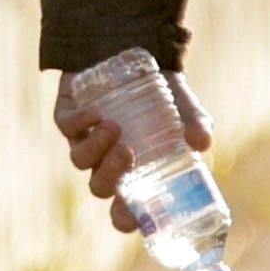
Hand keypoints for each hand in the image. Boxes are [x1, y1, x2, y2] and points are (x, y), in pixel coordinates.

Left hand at [55, 65, 208, 234]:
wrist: (133, 52)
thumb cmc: (163, 92)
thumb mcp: (184, 106)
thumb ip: (195, 123)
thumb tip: (201, 143)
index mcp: (134, 172)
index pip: (124, 209)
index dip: (126, 218)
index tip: (137, 217)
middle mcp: (106, 162)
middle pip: (100, 187)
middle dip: (110, 177)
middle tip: (127, 154)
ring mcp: (85, 140)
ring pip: (81, 159)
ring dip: (96, 148)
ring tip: (114, 127)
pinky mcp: (68, 117)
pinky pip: (68, 127)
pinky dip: (80, 122)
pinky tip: (96, 112)